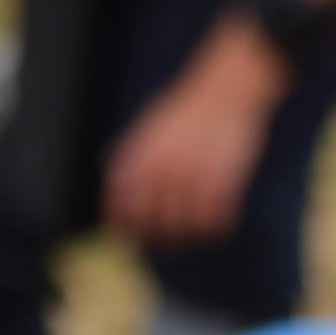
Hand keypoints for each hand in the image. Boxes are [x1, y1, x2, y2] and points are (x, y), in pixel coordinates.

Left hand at [104, 30, 281, 244]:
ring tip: (190, 239)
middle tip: (163, 243)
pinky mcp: (225, 182)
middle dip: (154, 239)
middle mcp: (162, 172)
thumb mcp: (146, 127)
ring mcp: (194, 178)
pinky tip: (216, 229)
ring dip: (187, 239)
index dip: (121, 225)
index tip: (125, 235)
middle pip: (152, 223)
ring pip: (184, 228)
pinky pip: (217, 221)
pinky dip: (215, 231)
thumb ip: (129, 153)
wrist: (226, 91)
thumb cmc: (184, 108)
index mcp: (139, 158)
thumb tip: (110, 176)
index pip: (121, 205)